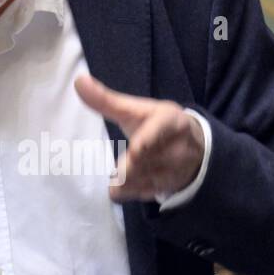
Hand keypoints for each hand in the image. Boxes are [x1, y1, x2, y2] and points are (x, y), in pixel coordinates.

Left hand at [74, 74, 202, 202]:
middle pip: (147, 161)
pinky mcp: (169, 186)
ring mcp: (176, 169)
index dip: (147, 142)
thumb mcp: (136, 109)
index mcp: (171, 121)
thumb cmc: (156, 123)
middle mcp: (178, 146)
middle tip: (117, 171)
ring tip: (118, 176)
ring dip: (126, 180)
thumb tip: (78, 81)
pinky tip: (120, 187)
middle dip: (129, 167)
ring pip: (143, 179)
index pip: (160, 130)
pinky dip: (127, 192)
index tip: (136, 150)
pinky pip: (142, 193)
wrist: (195, 147)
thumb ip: (106, 100)